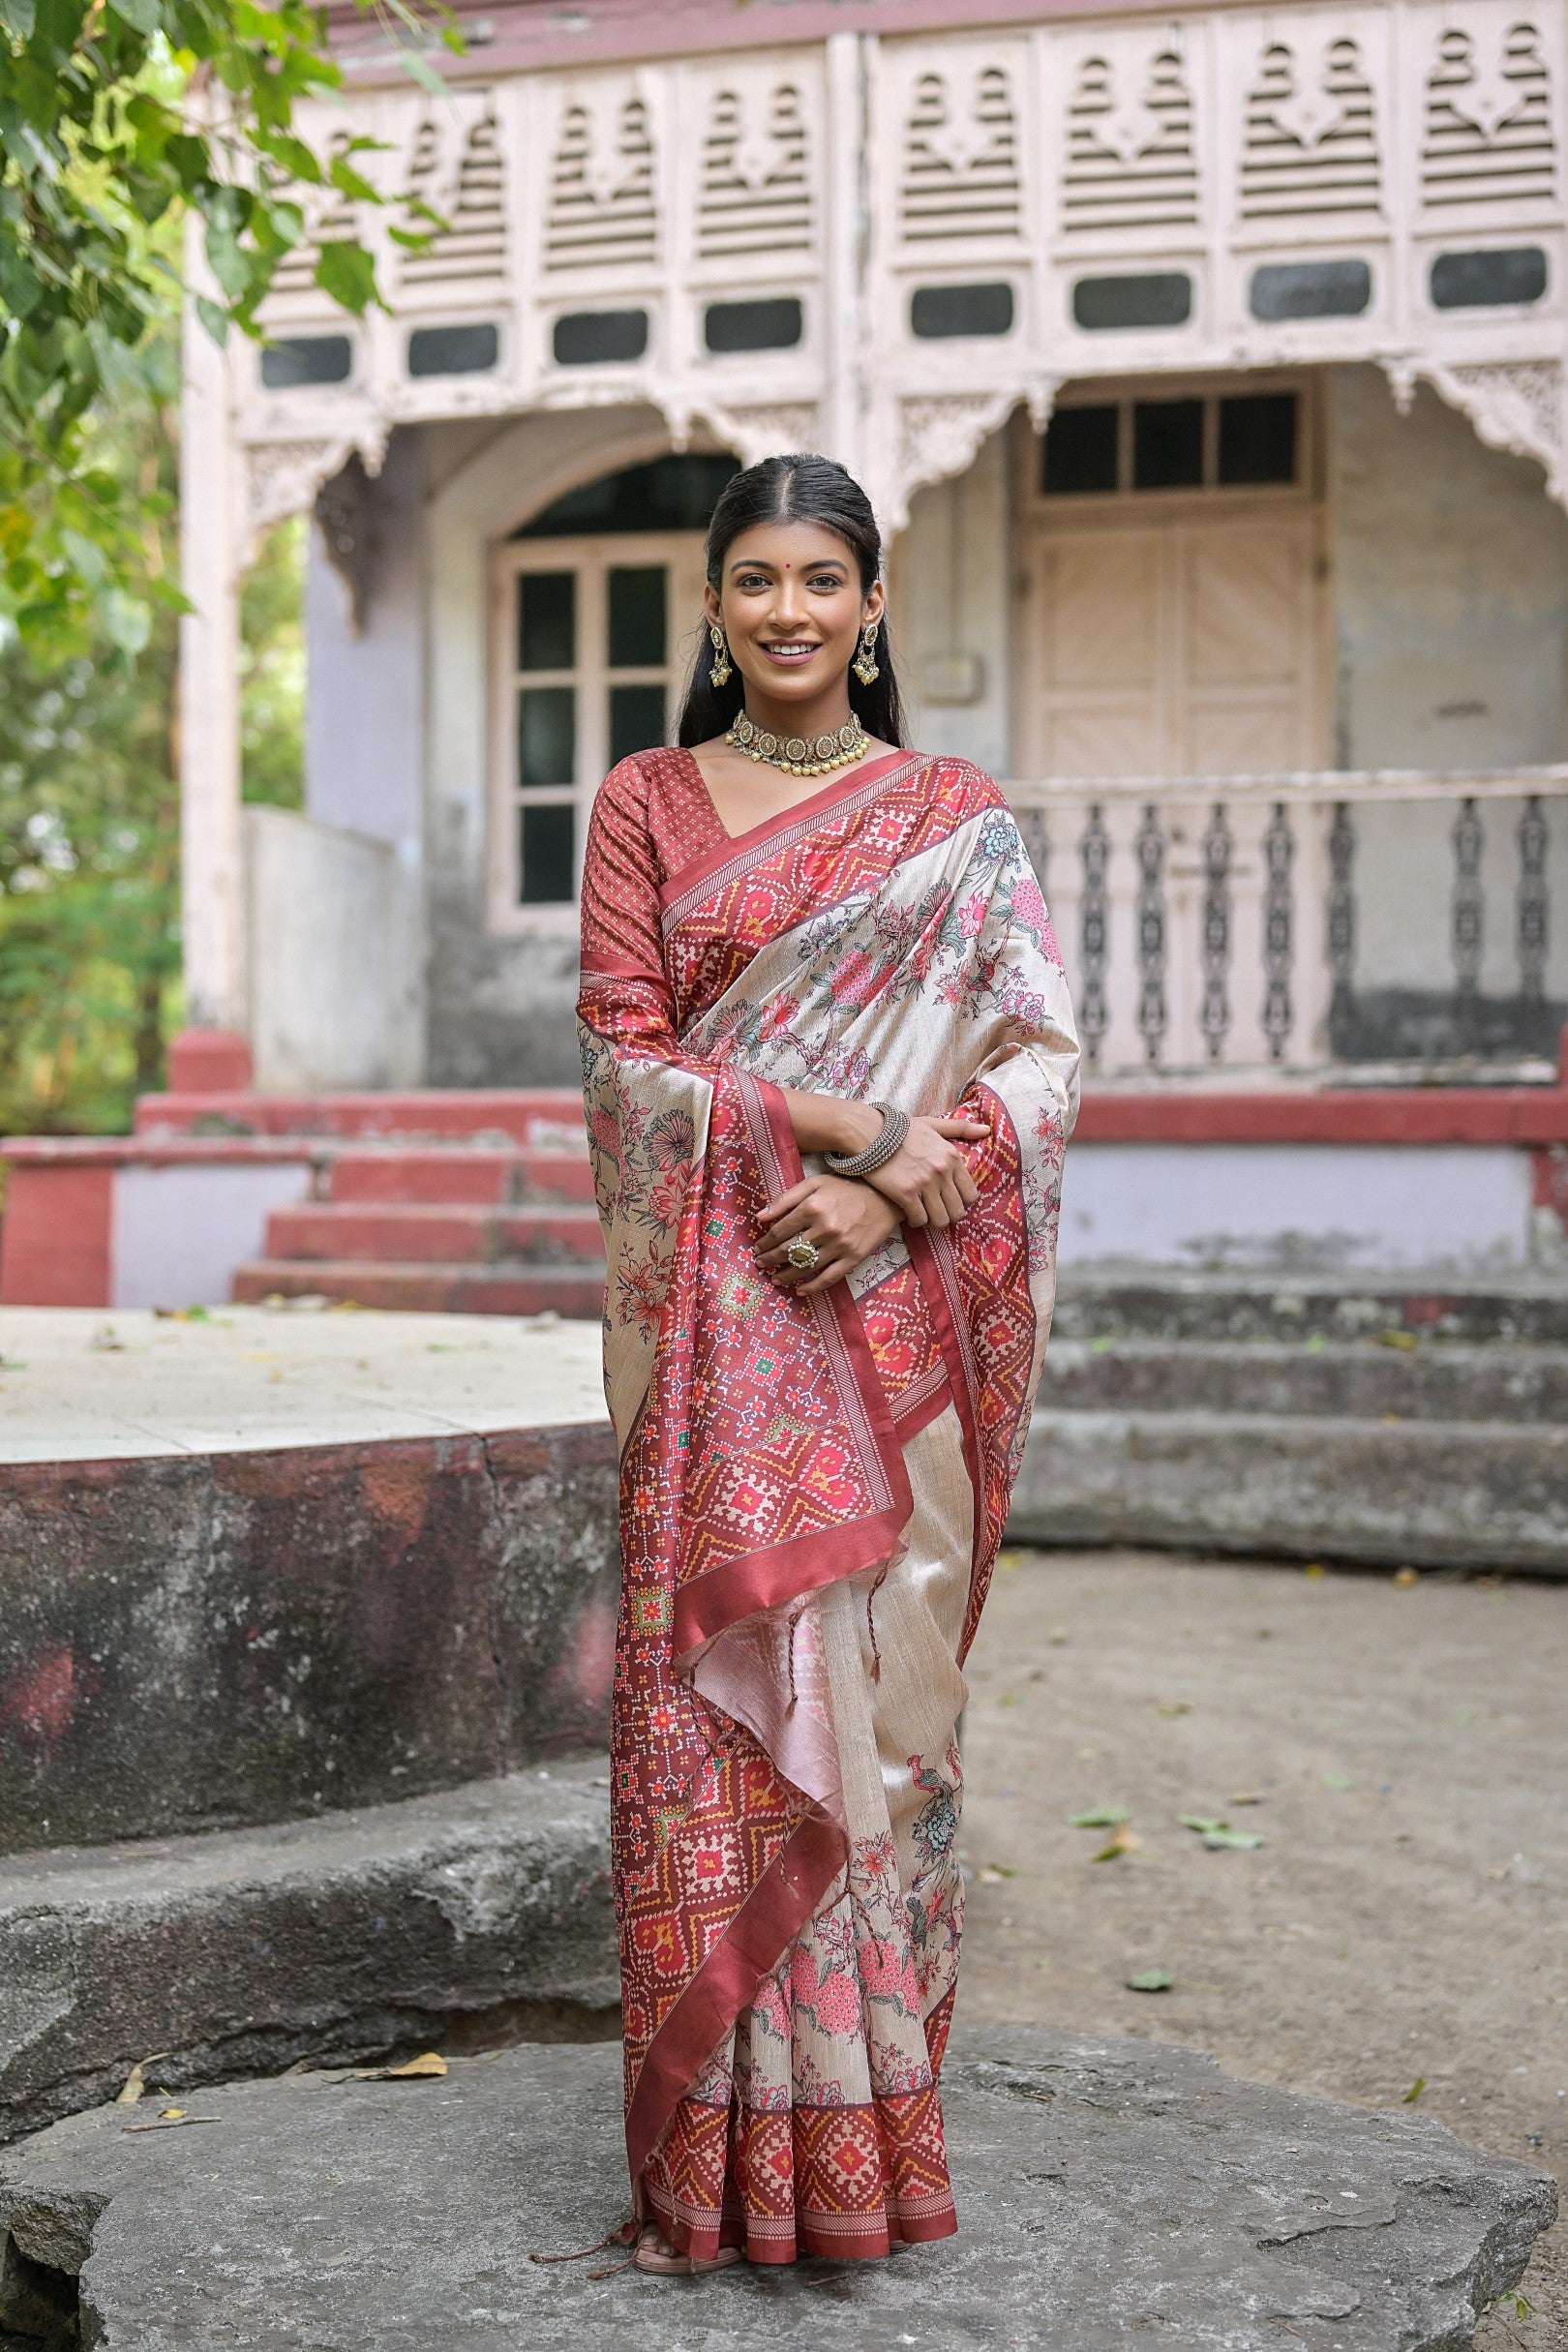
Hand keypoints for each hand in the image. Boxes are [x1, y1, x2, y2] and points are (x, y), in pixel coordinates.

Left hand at [755, 1174, 901, 1295]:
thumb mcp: (814, 1183)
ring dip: (786, 1275)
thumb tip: (760, 1217)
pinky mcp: (853, 1258)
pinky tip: (800, 1289)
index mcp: (812, 1207)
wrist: (885, 1198)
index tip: (757, 1247)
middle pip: (789, 1250)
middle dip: (770, 1259)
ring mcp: (840, 1246)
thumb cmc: (845, 1188)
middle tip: (761, 1263)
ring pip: (805, 1266)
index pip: (780, 1231)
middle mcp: (825, 1228)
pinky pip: (829, 1278)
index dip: (765, 1242)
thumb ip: (786, 1199)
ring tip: (775, 1278)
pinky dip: (812, 1287)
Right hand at [865, 1114, 987, 1228]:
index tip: (950, 1201)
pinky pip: (919, 1219)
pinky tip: (910, 1215)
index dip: (962, 1202)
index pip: (971, 1194)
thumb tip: (986, 1129)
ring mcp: (925, 1184)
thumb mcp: (933, 1125)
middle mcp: (942, 1172)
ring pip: (940, 1219)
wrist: (870, 1133)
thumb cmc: (901, 1130)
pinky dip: (916, 1221)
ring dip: (933, 1221)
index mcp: (952, 1157)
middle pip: (957, 1211)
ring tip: (925, 1216)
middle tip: (937, 1212)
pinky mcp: (905, 1194)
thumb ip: (960, 1128)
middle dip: (948, 1215)